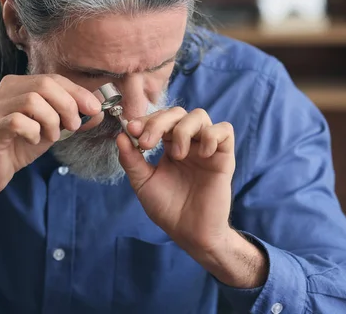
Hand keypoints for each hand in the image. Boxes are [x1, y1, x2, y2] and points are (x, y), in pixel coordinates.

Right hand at [0, 74, 101, 198]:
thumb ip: (72, 116)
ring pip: (33, 101)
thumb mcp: (52, 127)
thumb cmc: (20, 145)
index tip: (94, 108)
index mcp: (20, 85)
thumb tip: (98, 109)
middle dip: (67, 105)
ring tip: (51, 136)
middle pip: (44, 84)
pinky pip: (18, 122)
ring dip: (51, 121)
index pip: (53, 79)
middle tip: (73, 126)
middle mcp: (5, 90)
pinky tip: (33, 140)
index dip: (77, 92)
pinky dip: (33, 132)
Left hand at [116, 107, 234, 252]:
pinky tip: (200, 154)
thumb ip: (131, 160)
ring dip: (182, 130)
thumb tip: (121, 136)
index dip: (145, 119)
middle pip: (177, 112)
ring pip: (200, 116)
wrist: (190, 233)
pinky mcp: (224, 157)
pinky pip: (225, 130)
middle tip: (146, 143)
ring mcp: (206, 148)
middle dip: (159, 122)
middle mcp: (188, 142)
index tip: (131, 129)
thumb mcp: (143, 183)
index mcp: (168, 145)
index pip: (159, 119)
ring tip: (176, 155)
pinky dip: (211, 135)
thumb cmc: (168, 209)